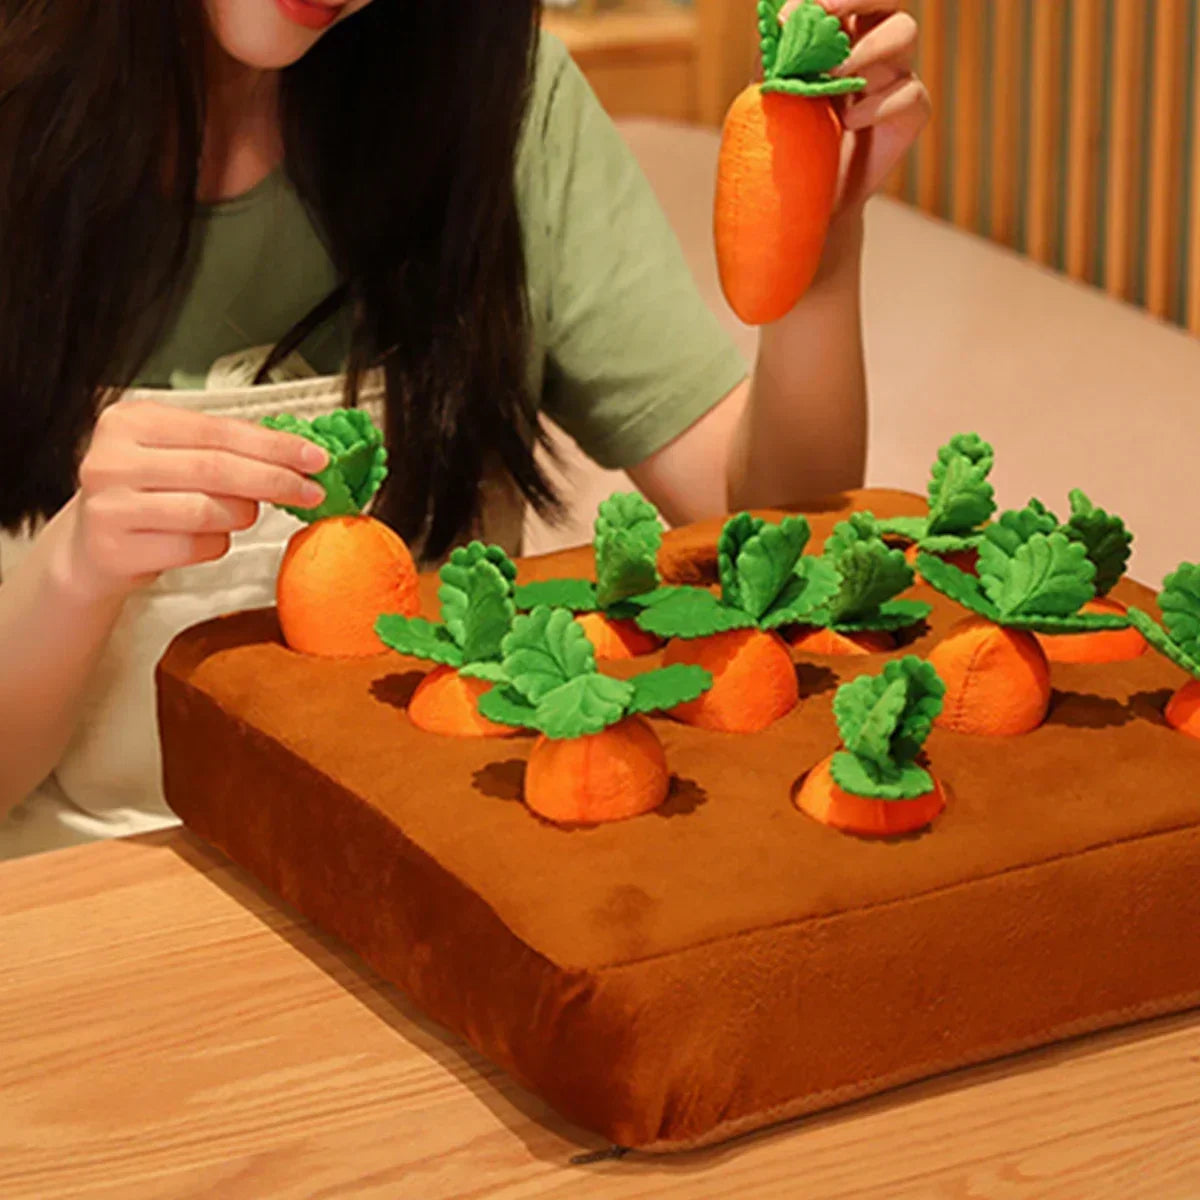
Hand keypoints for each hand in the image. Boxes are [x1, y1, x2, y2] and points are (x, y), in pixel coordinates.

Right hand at [63, 400, 328, 600]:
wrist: (91, 547)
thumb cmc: (145, 496)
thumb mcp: (175, 455)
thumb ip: (226, 448)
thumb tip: (298, 452)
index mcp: (132, 421)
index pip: (220, 430)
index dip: (275, 446)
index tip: (315, 458)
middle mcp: (113, 459)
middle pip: (218, 468)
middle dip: (275, 481)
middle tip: (312, 491)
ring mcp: (110, 505)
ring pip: (209, 511)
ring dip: (241, 516)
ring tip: (240, 515)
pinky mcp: (116, 548)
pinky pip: (195, 547)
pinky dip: (215, 544)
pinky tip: (206, 537)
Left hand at [781, 0, 930, 210]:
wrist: (811, 197)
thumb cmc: (792, 141)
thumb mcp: (774, 97)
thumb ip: (775, 61)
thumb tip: (776, 26)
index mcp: (841, 31)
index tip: (783, 21)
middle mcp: (874, 43)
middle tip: (825, 13)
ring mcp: (897, 74)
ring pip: (904, 32)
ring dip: (867, 48)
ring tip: (833, 76)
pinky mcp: (912, 111)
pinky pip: (909, 92)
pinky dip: (877, 104)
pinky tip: (848, 122)